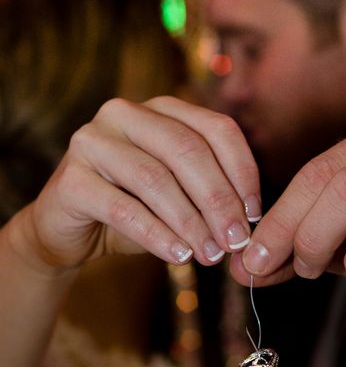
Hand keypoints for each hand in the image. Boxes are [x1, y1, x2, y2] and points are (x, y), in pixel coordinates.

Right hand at [13, 97, 260, 272]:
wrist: (70, 230)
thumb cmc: (134, 207)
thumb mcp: (179, 195)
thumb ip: (210, 195)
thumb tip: (250, 222)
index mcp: (160, 109)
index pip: (217, 129)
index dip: (243, 172)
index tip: (255, 215)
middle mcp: (124, 114)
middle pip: (188, 151)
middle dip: (219, 201)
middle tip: (236, 241)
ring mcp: (92, 141)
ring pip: (155, 179)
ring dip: (191, 222)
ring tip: (211, 255)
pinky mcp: (72, 179)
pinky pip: (123, 209)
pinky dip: (157, 236)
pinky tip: (179, 256)